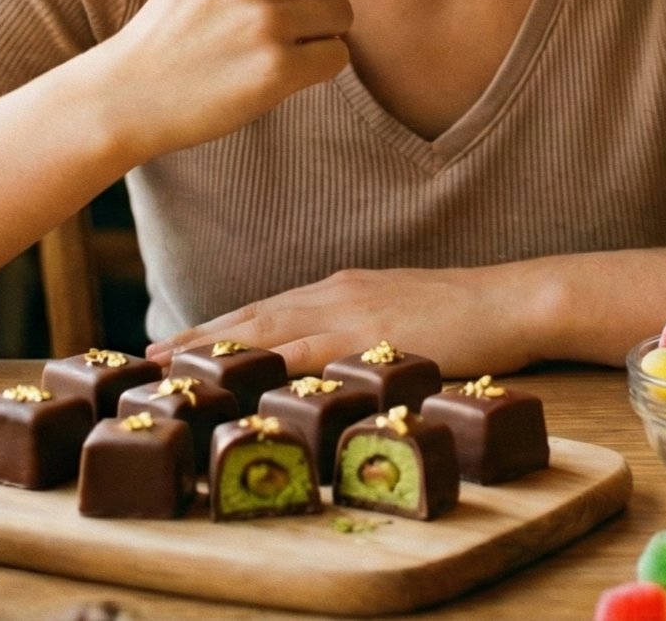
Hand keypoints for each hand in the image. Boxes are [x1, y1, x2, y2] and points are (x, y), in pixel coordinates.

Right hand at [91, 0, 381, 158]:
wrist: (127, 93)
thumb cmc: (180, 22)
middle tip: (273, 11)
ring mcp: (264, 17)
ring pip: (344, 11)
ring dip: (318, 29)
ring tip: (262, 41)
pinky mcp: (278, 67)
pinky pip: (338, 56)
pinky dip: (315, 67)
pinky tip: (270, 71)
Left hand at [146, 263, 553, 379]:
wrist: (515, 299)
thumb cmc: (469, 315)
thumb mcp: (402, 316)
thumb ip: (362, 332)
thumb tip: (332, 361)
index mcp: (341, 289)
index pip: (266, 309)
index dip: (220, 328)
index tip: (178, 345)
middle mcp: (335, 293)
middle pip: (253, 316)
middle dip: (200, 338)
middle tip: (150, 359)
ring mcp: (351, 309)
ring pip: (268, 328)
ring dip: (216, 349)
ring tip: (173, 368)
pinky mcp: (371, 332)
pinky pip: (308, 350)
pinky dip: (267, 363)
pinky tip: (238, 376)